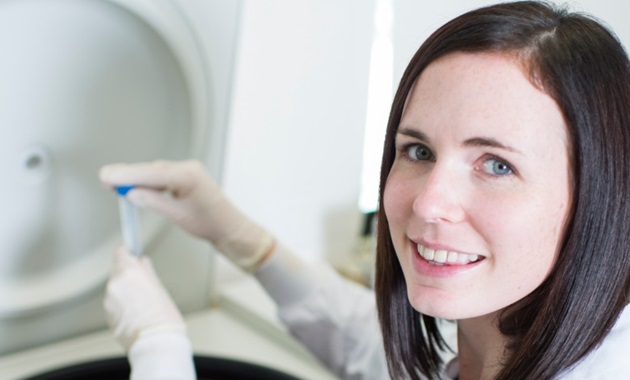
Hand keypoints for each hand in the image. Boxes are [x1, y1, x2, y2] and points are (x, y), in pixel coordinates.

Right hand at [99, 159, 274, 271]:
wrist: (229, 227)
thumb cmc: (211, 223)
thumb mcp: (178, 215)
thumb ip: (154, 202)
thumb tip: (131, 194)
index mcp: (188, 176)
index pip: (151, 173)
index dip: (126, 175)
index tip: (107, 176)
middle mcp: (188, 168)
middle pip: (150, 170)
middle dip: (127, 174)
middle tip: (103, 178)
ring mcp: (188, 170)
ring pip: (154, 172)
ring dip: (135, 177)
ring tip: (113, 183)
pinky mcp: (186, 176)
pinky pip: (162, 175)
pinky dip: (147, 180)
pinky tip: (134, 185)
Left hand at [104, 247, 185, 350]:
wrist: (156, 339)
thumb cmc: (162, 317)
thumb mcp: (159, 288)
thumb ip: (147, 273)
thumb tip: (143, 264)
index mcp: (129, 272)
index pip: (121, 254)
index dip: (126, 255)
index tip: (129, 254)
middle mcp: (115, 284)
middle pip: (117, 272)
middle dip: (127, 276)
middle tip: (142, 285)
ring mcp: (109, 300)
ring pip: (115, 290)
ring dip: (124, 293)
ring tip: (141, 303)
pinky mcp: (107, 315)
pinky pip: (114, 304)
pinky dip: (121, 306)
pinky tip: (135, 313)